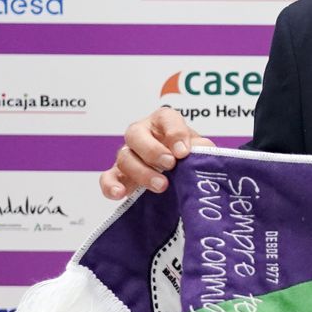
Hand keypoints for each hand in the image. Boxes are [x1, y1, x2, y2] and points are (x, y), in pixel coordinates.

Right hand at [98, 108, 214, 197]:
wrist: (179, 175)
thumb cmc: (188, 155)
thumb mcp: (199, 149)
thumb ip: (202, 148)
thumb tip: (203, 151)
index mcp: (163, 122)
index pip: (166, 118)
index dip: (174, 133)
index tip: (184, 151)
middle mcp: (142, 134)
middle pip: (136, 135)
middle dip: (153, 151)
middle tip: (170, 164)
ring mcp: (128, 154)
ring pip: (124, 158)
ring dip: (142, 172)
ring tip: (161, 185)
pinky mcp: (119, 175)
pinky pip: (107, 178)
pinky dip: (111, 185)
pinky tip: (121, 193)